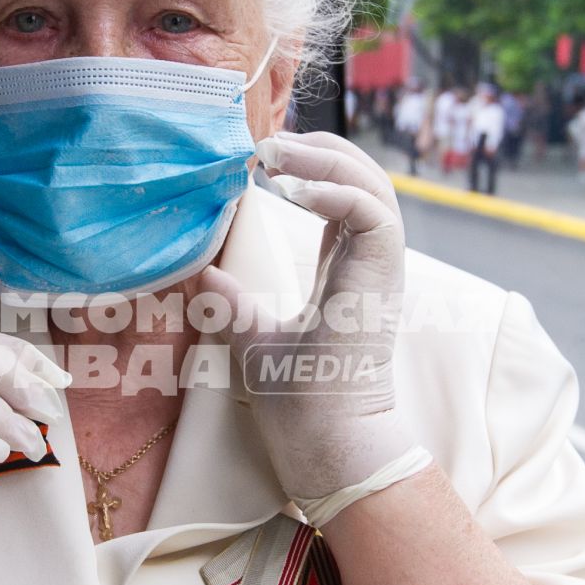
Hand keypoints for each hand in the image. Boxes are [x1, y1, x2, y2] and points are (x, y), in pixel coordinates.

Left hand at [199, 132, 415, 506]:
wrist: (323, 442)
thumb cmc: (297, 403)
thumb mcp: (252, 339)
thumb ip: (234, 304)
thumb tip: (204, 275)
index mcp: (347, 273)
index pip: (344, 198)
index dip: (311, 169)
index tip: (264, 160)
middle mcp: (369, 265)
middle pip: (365, 180)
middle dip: (321, 150)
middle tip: (269, 142)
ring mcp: (380, 270)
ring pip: (376, 186)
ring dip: (327, 160)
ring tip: (276, 154)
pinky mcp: (380, 279)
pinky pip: (372, 214)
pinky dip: (336, 191)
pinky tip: (292, 190)